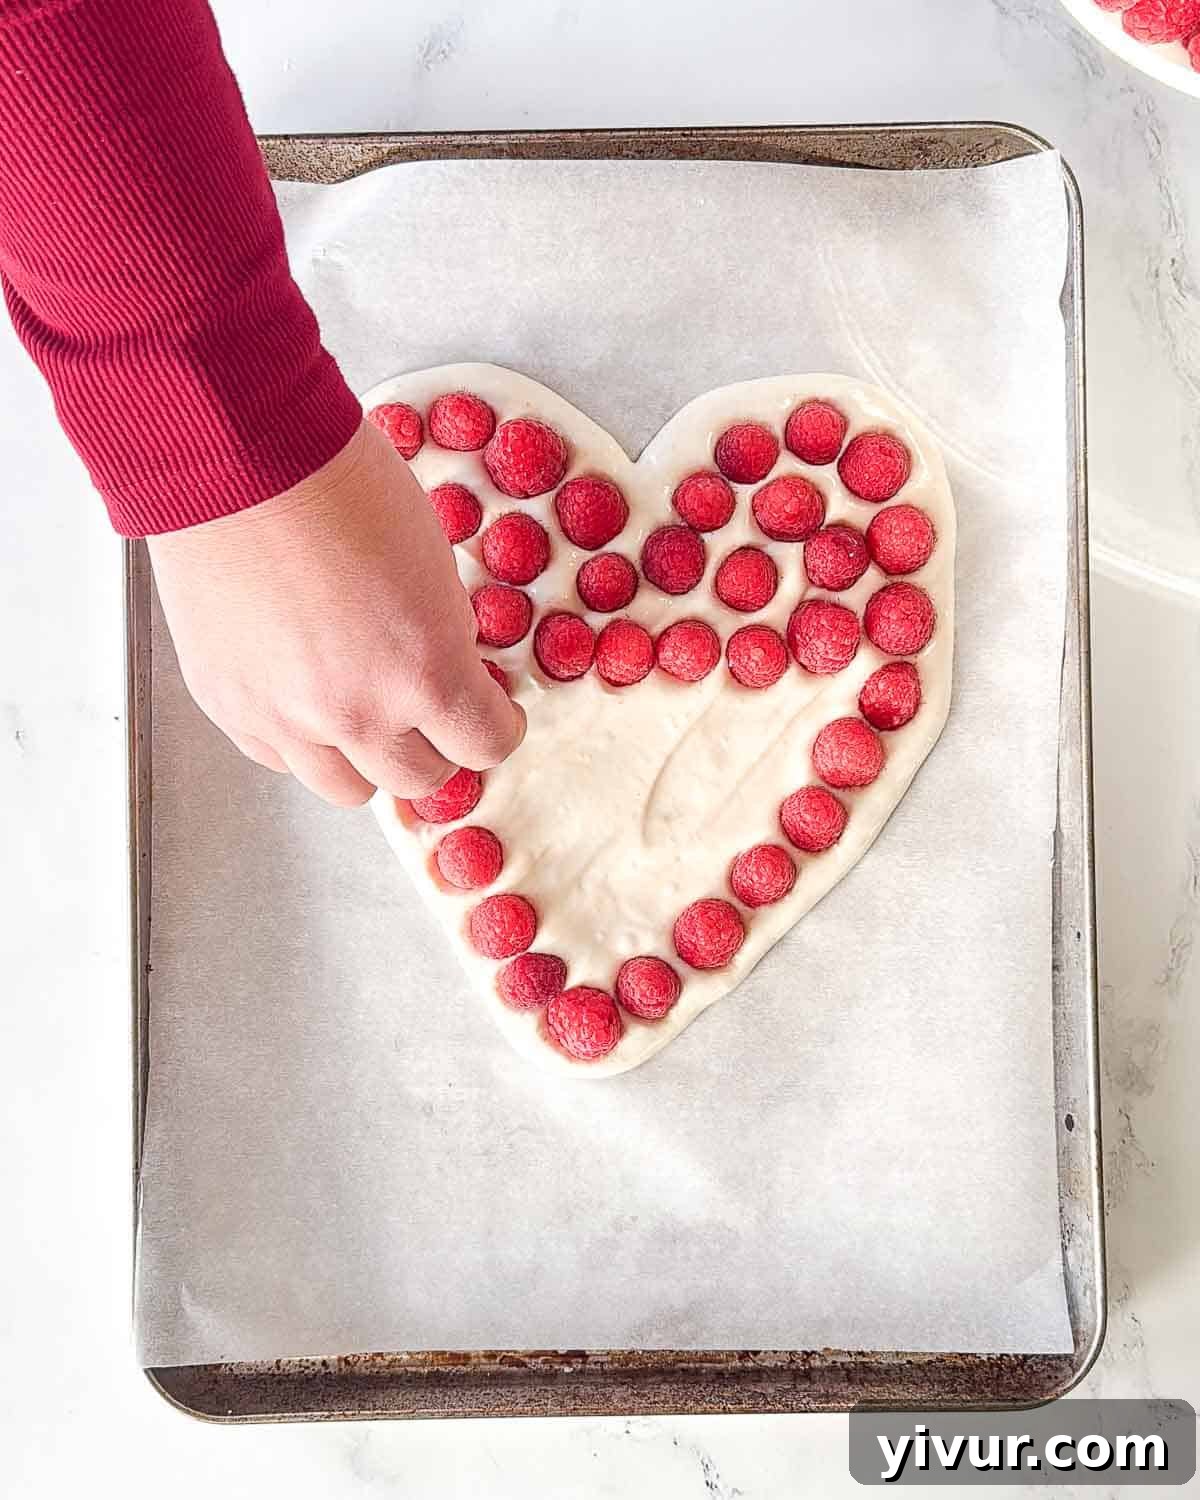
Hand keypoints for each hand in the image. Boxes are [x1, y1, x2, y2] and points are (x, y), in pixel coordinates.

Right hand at [148, 419, 524, 805]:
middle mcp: (358, 714)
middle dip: (436, 744)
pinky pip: (279, 758)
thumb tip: (449, 667)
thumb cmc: (344, 485)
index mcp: (426, 673)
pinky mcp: (230, 705)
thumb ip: (444, 632)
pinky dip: (302, 741)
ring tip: (365, 712)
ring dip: (368, 758)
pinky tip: (306, 697)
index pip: (484, 745)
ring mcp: (288, 719)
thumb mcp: (433, 561)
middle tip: (430, 711)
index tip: (493, 710)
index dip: (497, 726)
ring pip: (348, 789)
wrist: (239, 457)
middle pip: (420, 779)